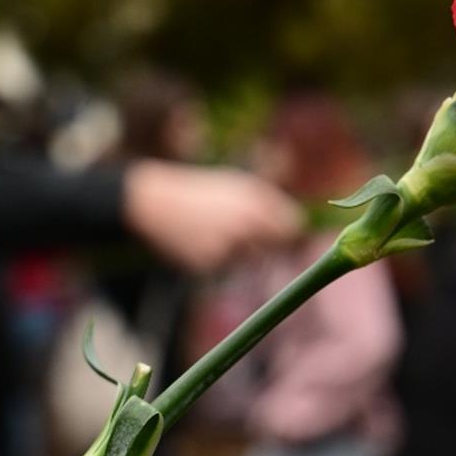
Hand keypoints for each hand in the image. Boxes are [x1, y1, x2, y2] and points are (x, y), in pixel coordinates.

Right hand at [123, 161, 302, 271]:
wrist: (157, 203)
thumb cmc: (204, 193)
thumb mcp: (239, 186)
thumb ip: (270, 205)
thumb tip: (298, 227)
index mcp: (257, 202)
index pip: (292, 226)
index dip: (289, 232)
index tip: (284, 236)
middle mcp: (246, 225)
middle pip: (274, 249)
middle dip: (267, 246)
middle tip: (244, 236)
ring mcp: (228, 247)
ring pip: (250, 261)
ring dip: (241, 253)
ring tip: (215, 233)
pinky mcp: (210, 265)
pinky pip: (225, 269)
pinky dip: (218, 260)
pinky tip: (200, 243)